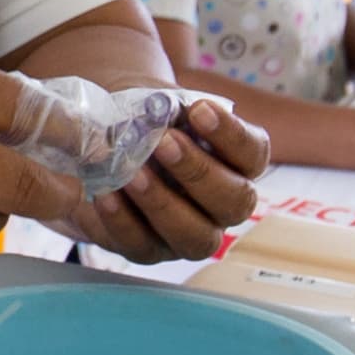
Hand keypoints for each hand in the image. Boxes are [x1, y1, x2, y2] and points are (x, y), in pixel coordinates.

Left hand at [84, 97, 272, 264]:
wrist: (101, 147)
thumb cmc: (140, 122)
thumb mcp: (150, 105)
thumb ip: (157, 108)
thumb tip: (147, 115)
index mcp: (235, 163)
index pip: (253, 153)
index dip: (231, 135)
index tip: (198, 109)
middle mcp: (221, 205)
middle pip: (235, 202)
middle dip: (198, 172)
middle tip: (164, 143)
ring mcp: (188, 234)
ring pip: (196, 237)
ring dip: (163, 203)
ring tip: (134, 173)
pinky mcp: (149, 249)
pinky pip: (142, 246)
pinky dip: (122, 220)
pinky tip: (106, 194)